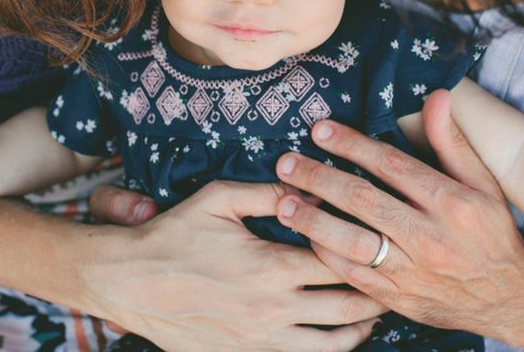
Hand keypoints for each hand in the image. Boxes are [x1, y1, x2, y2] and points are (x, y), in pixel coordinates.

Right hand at [83, 180, 383, 350]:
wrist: (129, 281)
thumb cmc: (174, 235)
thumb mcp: (219, 199)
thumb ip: (270, 193)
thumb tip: (311, 188)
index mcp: (273, 266)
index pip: (340, 262)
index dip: (366, 253)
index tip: (384, 245)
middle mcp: (274, 308)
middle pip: (348, 307)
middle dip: (377, 295)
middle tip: (393, 282)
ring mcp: (262, 340)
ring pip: (331, 344)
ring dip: (359, 330)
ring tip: (372, 316)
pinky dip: (326, 351)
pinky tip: (333, 339)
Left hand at [271, 89, 523, 343]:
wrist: (509, 298)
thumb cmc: (491, 233)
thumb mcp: (483, 184)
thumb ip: (453, 142)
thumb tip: (437, 96)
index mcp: (452, 203)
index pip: (392, 166)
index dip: (352, 145)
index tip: (320, 130)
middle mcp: (430, 237)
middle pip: (362, 201)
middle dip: (318, 178)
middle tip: (286, 163)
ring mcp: (412, 272)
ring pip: (351, 242)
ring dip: (312, 221)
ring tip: (282, 202)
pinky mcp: (398, 299)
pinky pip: (352, 276)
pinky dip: (325, 255)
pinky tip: (307, 236)